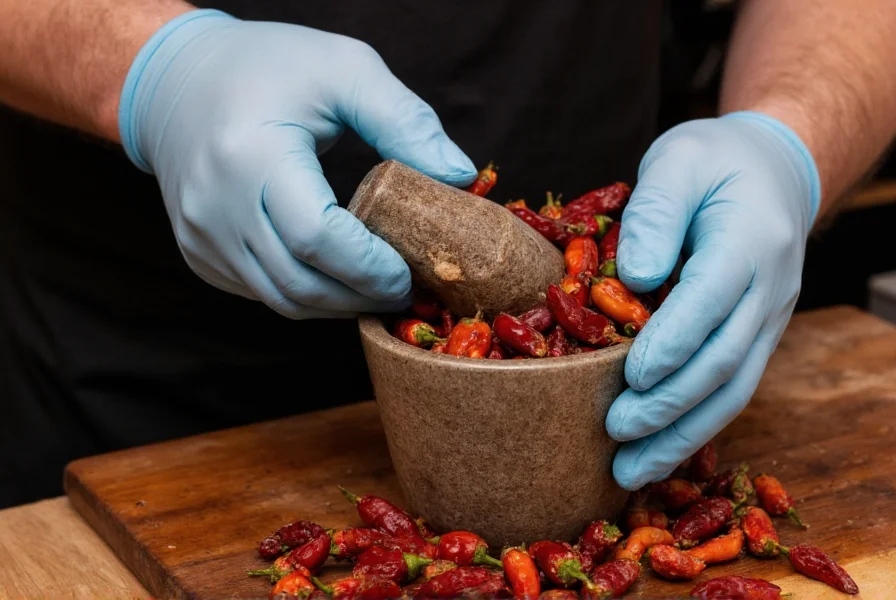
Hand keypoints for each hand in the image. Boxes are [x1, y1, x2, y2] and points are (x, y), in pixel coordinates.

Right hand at [118, 9, 475, 317]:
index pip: (317, 237)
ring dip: (337, 306)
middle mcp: (216, 206)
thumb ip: (405, 121)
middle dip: (361, 297)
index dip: (370, 267)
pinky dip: (305, 295)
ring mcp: (202, 236)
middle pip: (301, 282)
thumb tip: (459, 177)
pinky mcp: (199, 253)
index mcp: (251, 155)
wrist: (175, 82)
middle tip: (406, 289)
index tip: (411, 271)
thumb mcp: (343, 68)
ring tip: (377, 290)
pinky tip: (337, 278)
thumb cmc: (267, 67)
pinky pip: (260, 293)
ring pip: (281, 299)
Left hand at [606, 111, 820, 489]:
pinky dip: (695, 425)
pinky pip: (731, 388)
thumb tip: (633, 278)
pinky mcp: (756, 335)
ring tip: (631, 471)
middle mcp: (769, 290)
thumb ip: (656, 212)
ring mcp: (768, 318)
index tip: (630, 378)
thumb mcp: (678, 162)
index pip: (709, 304)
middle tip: (616, 434)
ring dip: (682, 435)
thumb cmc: (716, 162)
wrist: (775, 169)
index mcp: (750, 243)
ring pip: (732, 391)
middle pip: (722, 363)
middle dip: (668, 406)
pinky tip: (657, 451)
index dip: (670, 345)